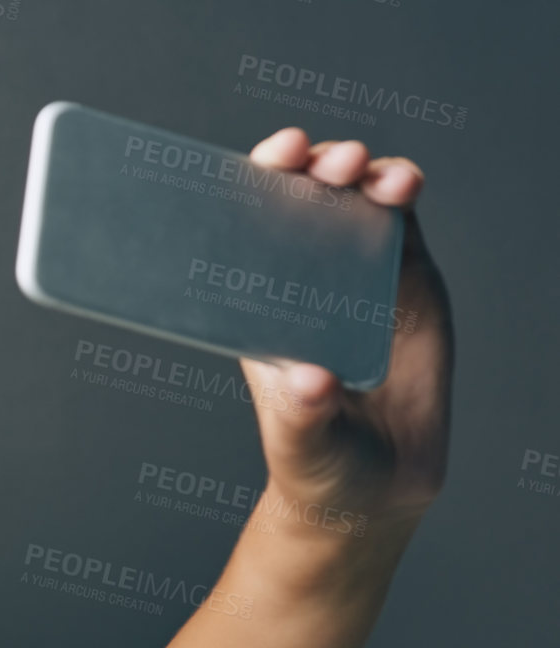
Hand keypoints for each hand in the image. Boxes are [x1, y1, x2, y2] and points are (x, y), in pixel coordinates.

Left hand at [237, 130, 453, 538]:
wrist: (378, 487)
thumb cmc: (318, 463)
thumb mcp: (301, 443)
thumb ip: (304, 416)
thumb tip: (312, 382)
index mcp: (256, 308)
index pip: (243, 233)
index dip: (249, 188)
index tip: (263, 166)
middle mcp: (300, 279)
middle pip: (296, 200)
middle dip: (305, 166)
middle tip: (315, 160)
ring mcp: (354, 273)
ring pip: (350, 199)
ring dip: (356, 172)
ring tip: (362, 171)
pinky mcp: (404, 281)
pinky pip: (398, 222)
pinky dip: (399, 192)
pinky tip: (402, 184)